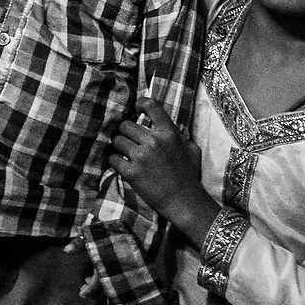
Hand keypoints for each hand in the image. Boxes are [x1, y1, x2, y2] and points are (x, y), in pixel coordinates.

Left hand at [107, 85, 217, 242]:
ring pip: (117, 141)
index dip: (140, 103)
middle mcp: (154, 141)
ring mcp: (141, 157)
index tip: (136, 108)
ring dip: (119, 146)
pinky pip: (113, 158)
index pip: (151, 106)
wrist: (184, 200)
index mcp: (169, 133)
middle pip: (126, 125)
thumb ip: (179, 135)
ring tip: (124, 151)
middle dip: (125, 131)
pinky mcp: (131, 172)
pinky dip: (115, 160)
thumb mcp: (191, 148)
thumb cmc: (189, 175)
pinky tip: (120, 163)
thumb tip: (169, 126)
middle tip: (128, 138)